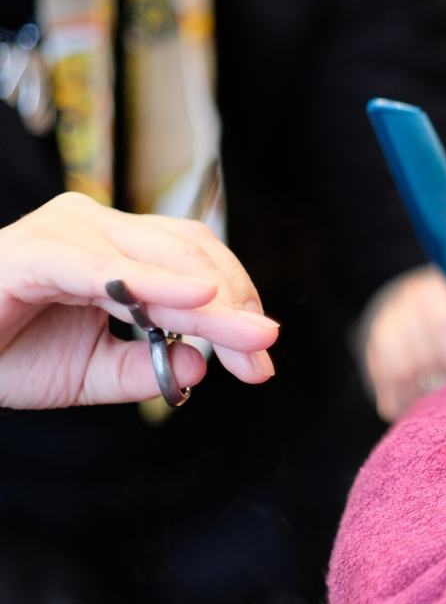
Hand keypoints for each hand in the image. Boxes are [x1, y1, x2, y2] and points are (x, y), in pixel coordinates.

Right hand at [0, 193, 279, 407]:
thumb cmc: (4, 350)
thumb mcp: (90, 374)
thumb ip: (145, 370)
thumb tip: (202, 364)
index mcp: (118, 248)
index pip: (200, 265)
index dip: (237, 308)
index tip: (262, 357)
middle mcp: (99, 228)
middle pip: (193, 255)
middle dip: (234, 308)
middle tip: (261, 356)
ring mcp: (68, 231)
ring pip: (161, 259)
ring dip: (209, 301)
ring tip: (242, 337)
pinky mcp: (36, 251)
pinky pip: (104, 267)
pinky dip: (151, 283)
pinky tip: (194, 299)